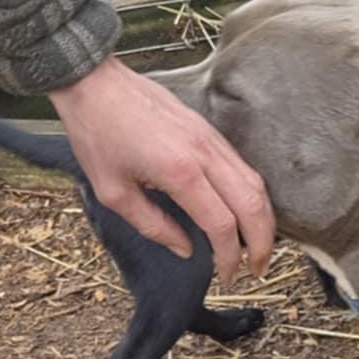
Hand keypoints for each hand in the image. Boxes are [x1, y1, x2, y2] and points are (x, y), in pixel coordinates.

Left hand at [48, 57, 275, 283]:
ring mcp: (211, 139)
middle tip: (257, 270)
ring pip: (256, 185)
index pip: (222, 224)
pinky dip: (252, 196)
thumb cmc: (97, 133)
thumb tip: (186, 249)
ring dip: (263, 220)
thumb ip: (153, 225)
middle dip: (262, 244)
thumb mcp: (113, 192)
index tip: (225, 276)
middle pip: (253, 205)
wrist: (95, 83)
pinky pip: (244, 168)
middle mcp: (204, 154)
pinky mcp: (210, 132)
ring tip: (256, 246)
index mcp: (179, 172)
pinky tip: (244, 213)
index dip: (229, 257)